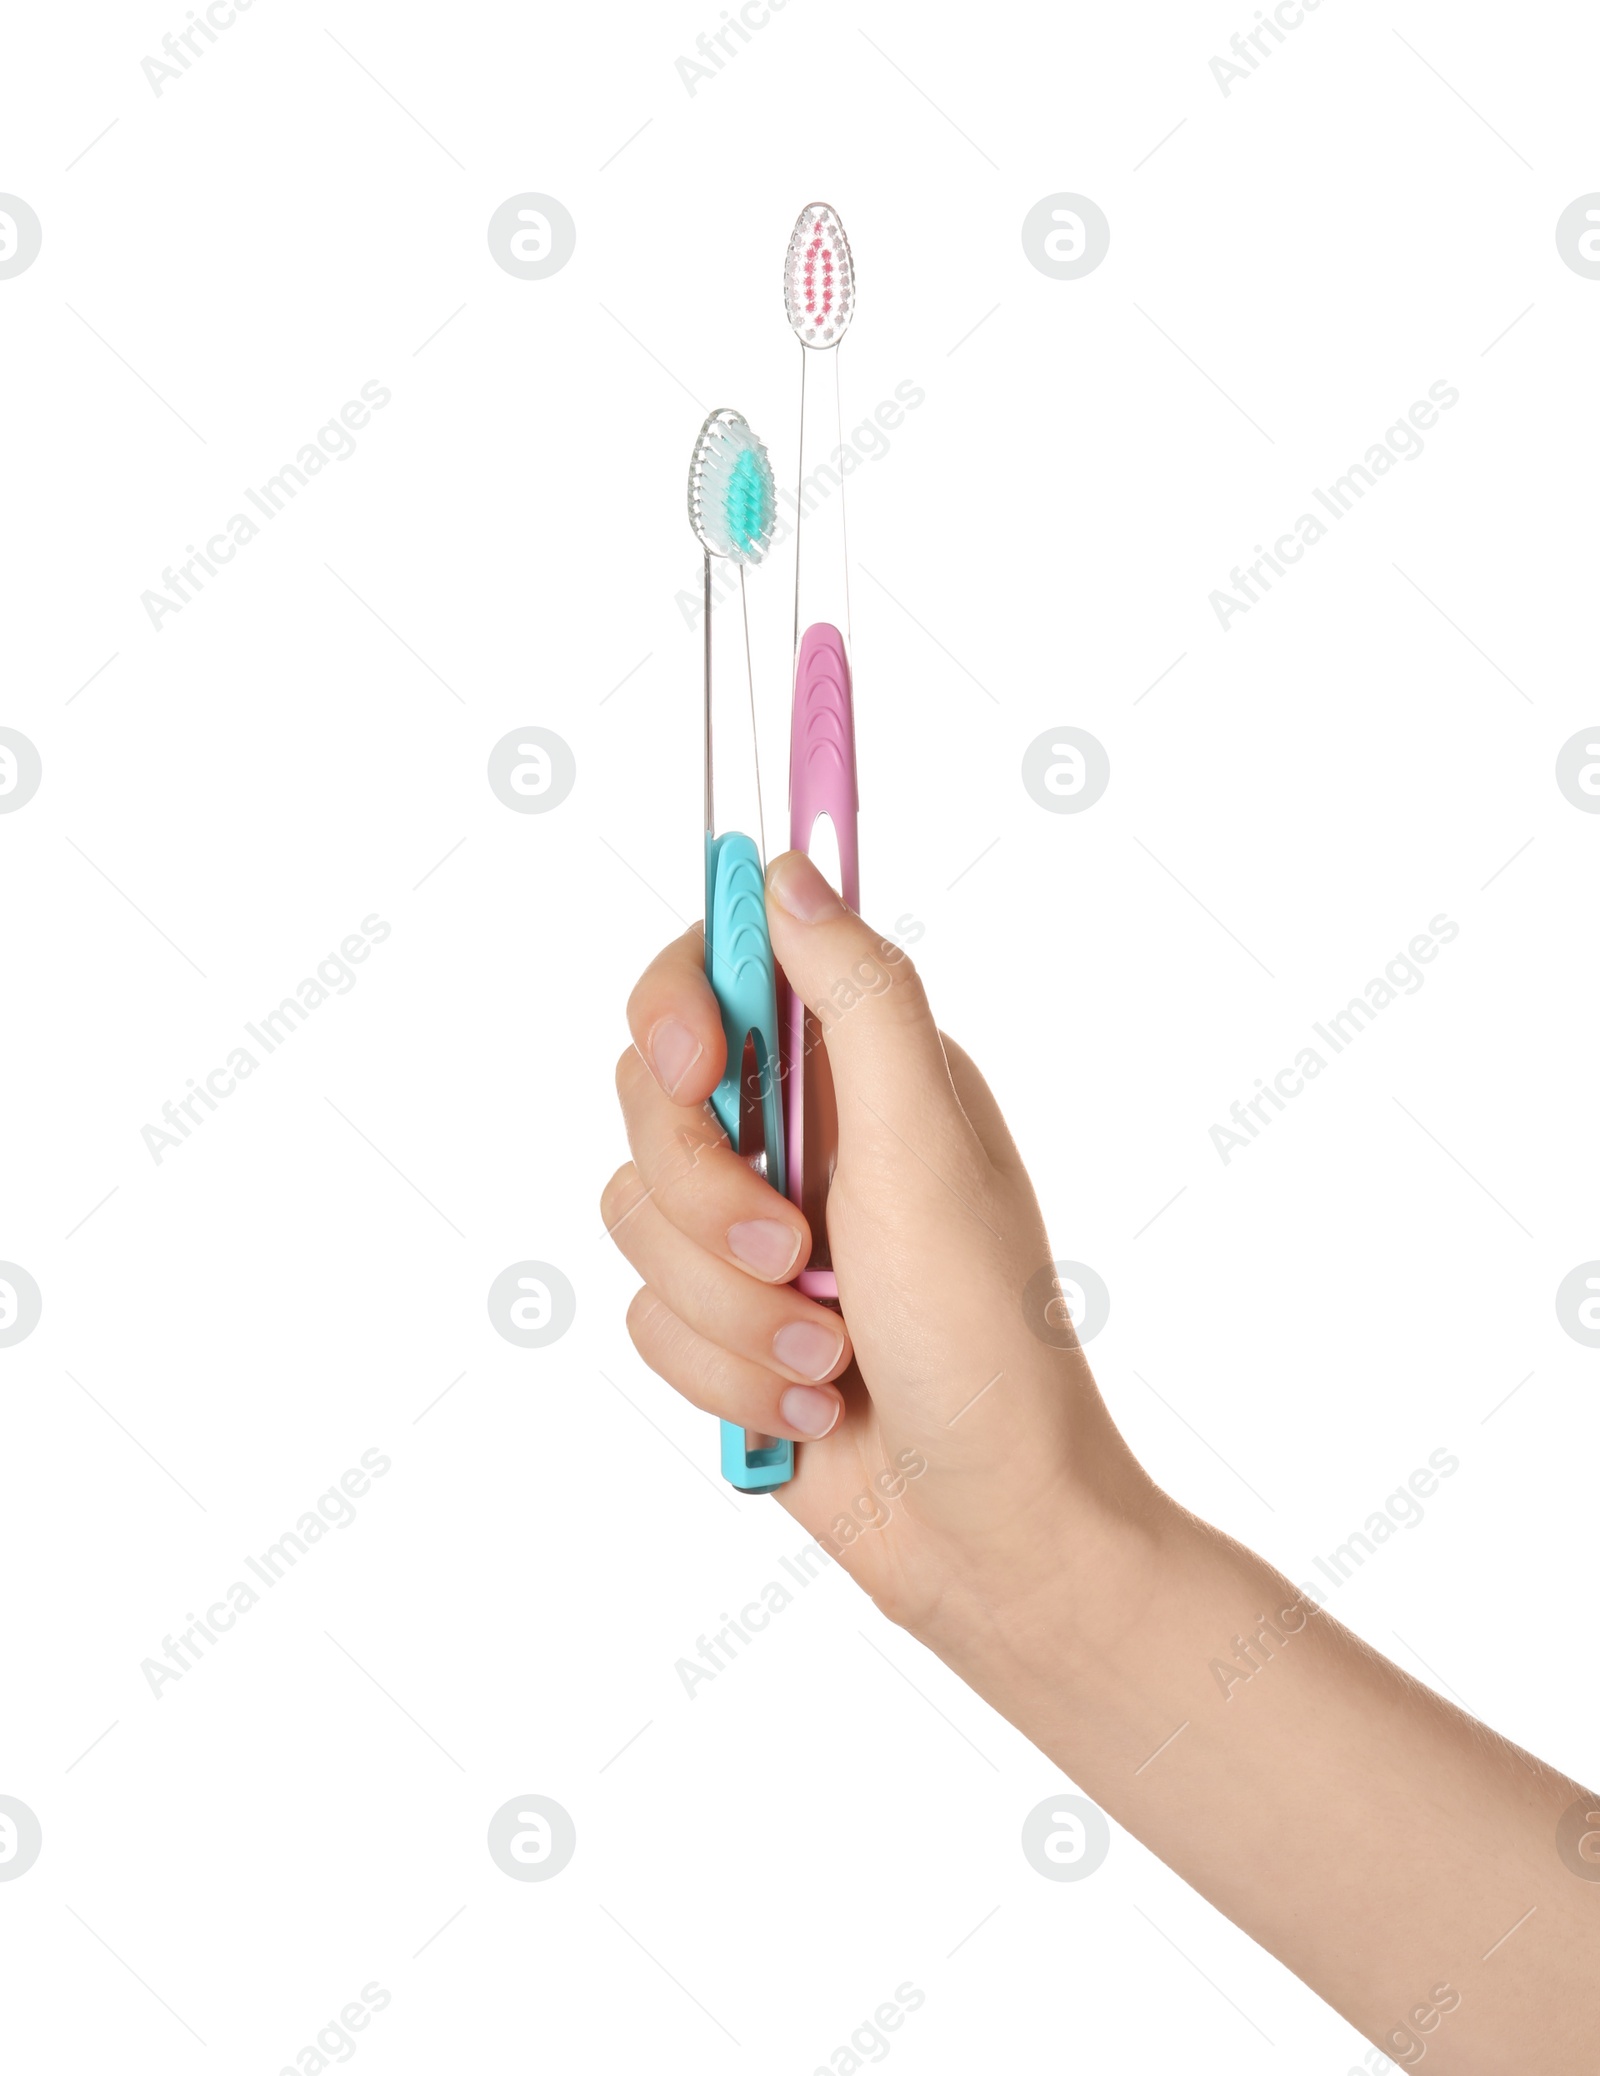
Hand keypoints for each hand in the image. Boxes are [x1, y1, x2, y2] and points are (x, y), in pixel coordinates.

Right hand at [603, 849, 1153, 1645]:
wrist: (989, 1530)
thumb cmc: (987, 1339)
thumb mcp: (930, 1149)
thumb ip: (859, 998)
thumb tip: (788, 868)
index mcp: (859, 1072)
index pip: (718, 972)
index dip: (679, 1004)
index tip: (695, 1065)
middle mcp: (800, 1139)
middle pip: (650, 1100)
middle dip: (709, 1198)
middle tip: (796, 1249)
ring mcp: (751, 1236)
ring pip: (635, 1222)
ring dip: (731, 1311)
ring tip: (831, 1357)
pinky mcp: (718, 1328)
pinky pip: (644, 1321)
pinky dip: (726, 1375)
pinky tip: (812, 1407)